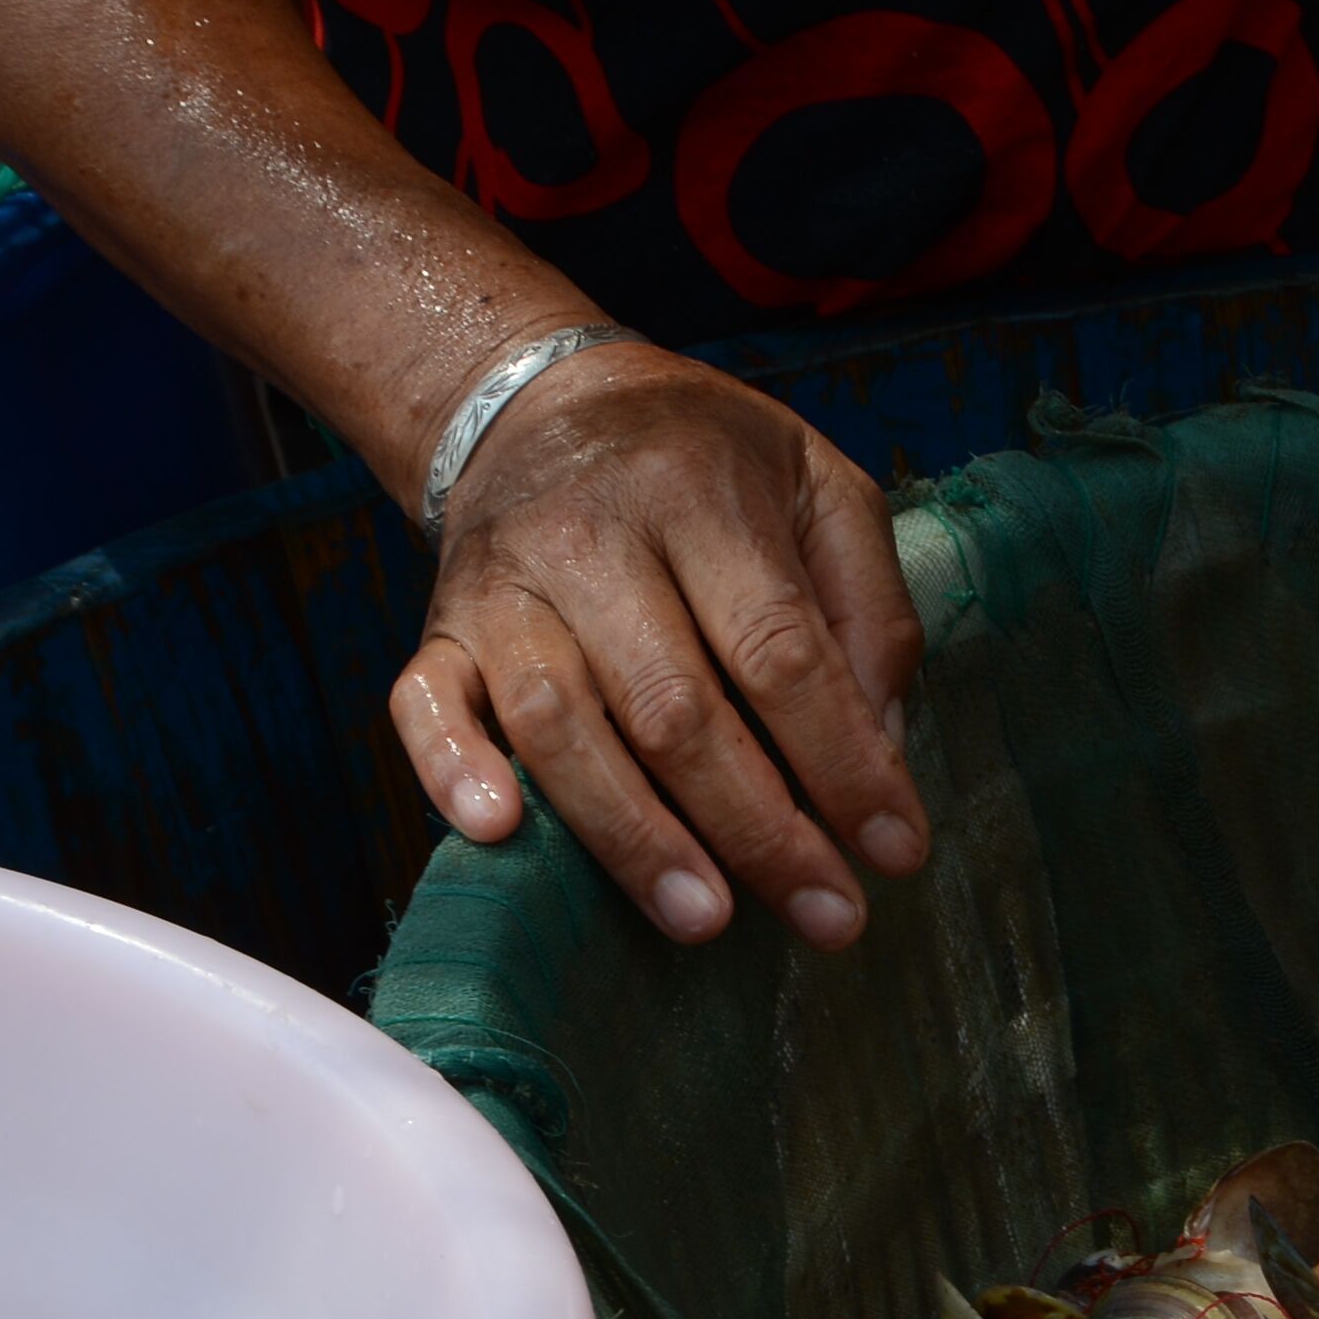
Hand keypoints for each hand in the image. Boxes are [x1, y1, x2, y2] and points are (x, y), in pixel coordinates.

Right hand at [385, 334, 931, 945]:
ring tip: (704, 918)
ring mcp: (502, 589)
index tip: (894, 852)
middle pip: (672, 707)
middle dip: (756, 827)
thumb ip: (866, 608)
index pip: (778, 651)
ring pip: (558, 725)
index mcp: (698, 497)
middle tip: (826, 916)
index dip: (842, 761)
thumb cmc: (701, 462)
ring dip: (633, 835)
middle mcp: (589, 540)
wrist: (536, 401)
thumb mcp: (817, 485)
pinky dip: (454, 770)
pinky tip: (500, 834)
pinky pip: (424, 705)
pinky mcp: (439, 630)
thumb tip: (880, 746)